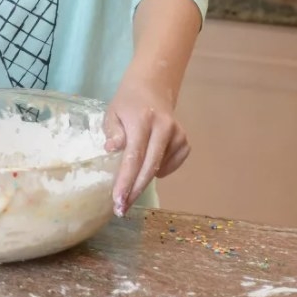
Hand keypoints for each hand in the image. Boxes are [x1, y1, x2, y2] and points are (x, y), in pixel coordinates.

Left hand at [104, 73, 189, 215]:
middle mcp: (164, 128)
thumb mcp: (112, 113)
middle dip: (135, 190)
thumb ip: (112, 132)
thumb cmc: (127, 104)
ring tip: (130, 182)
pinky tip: (150, 163)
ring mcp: (178, 134)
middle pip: (150, 167)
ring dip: (144, 180)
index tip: (118, 200)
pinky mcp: (185, 141)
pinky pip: (173, 164)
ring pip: (161, 168)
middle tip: (121, 209)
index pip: (134, 156)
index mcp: (142, 120)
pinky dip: (160, 170)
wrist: (151, 87)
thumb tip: (112, 150)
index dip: (126, 180)